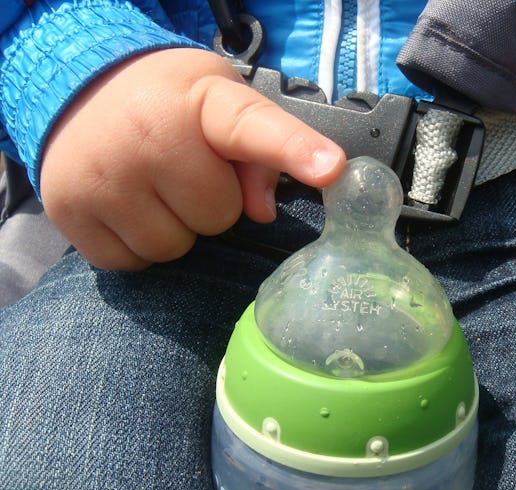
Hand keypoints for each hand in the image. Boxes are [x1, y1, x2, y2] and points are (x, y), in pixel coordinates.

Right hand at [40, 48, 344, 269]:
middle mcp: (146, 136)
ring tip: (154, 189)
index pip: (254, 129)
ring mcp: (102, 176)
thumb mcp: (221, 103)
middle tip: (186, 171)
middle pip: (218, 217)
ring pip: (173, 248)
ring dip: (175, 229)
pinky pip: (132, 261)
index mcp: (199, 101)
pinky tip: (128, 206)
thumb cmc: (167, 101)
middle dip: (211, 204)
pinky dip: (138, 244)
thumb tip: (263, 212)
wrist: (76, 88)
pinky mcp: (69, 211)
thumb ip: (259, 153)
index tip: (332, 170)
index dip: (296, 151)